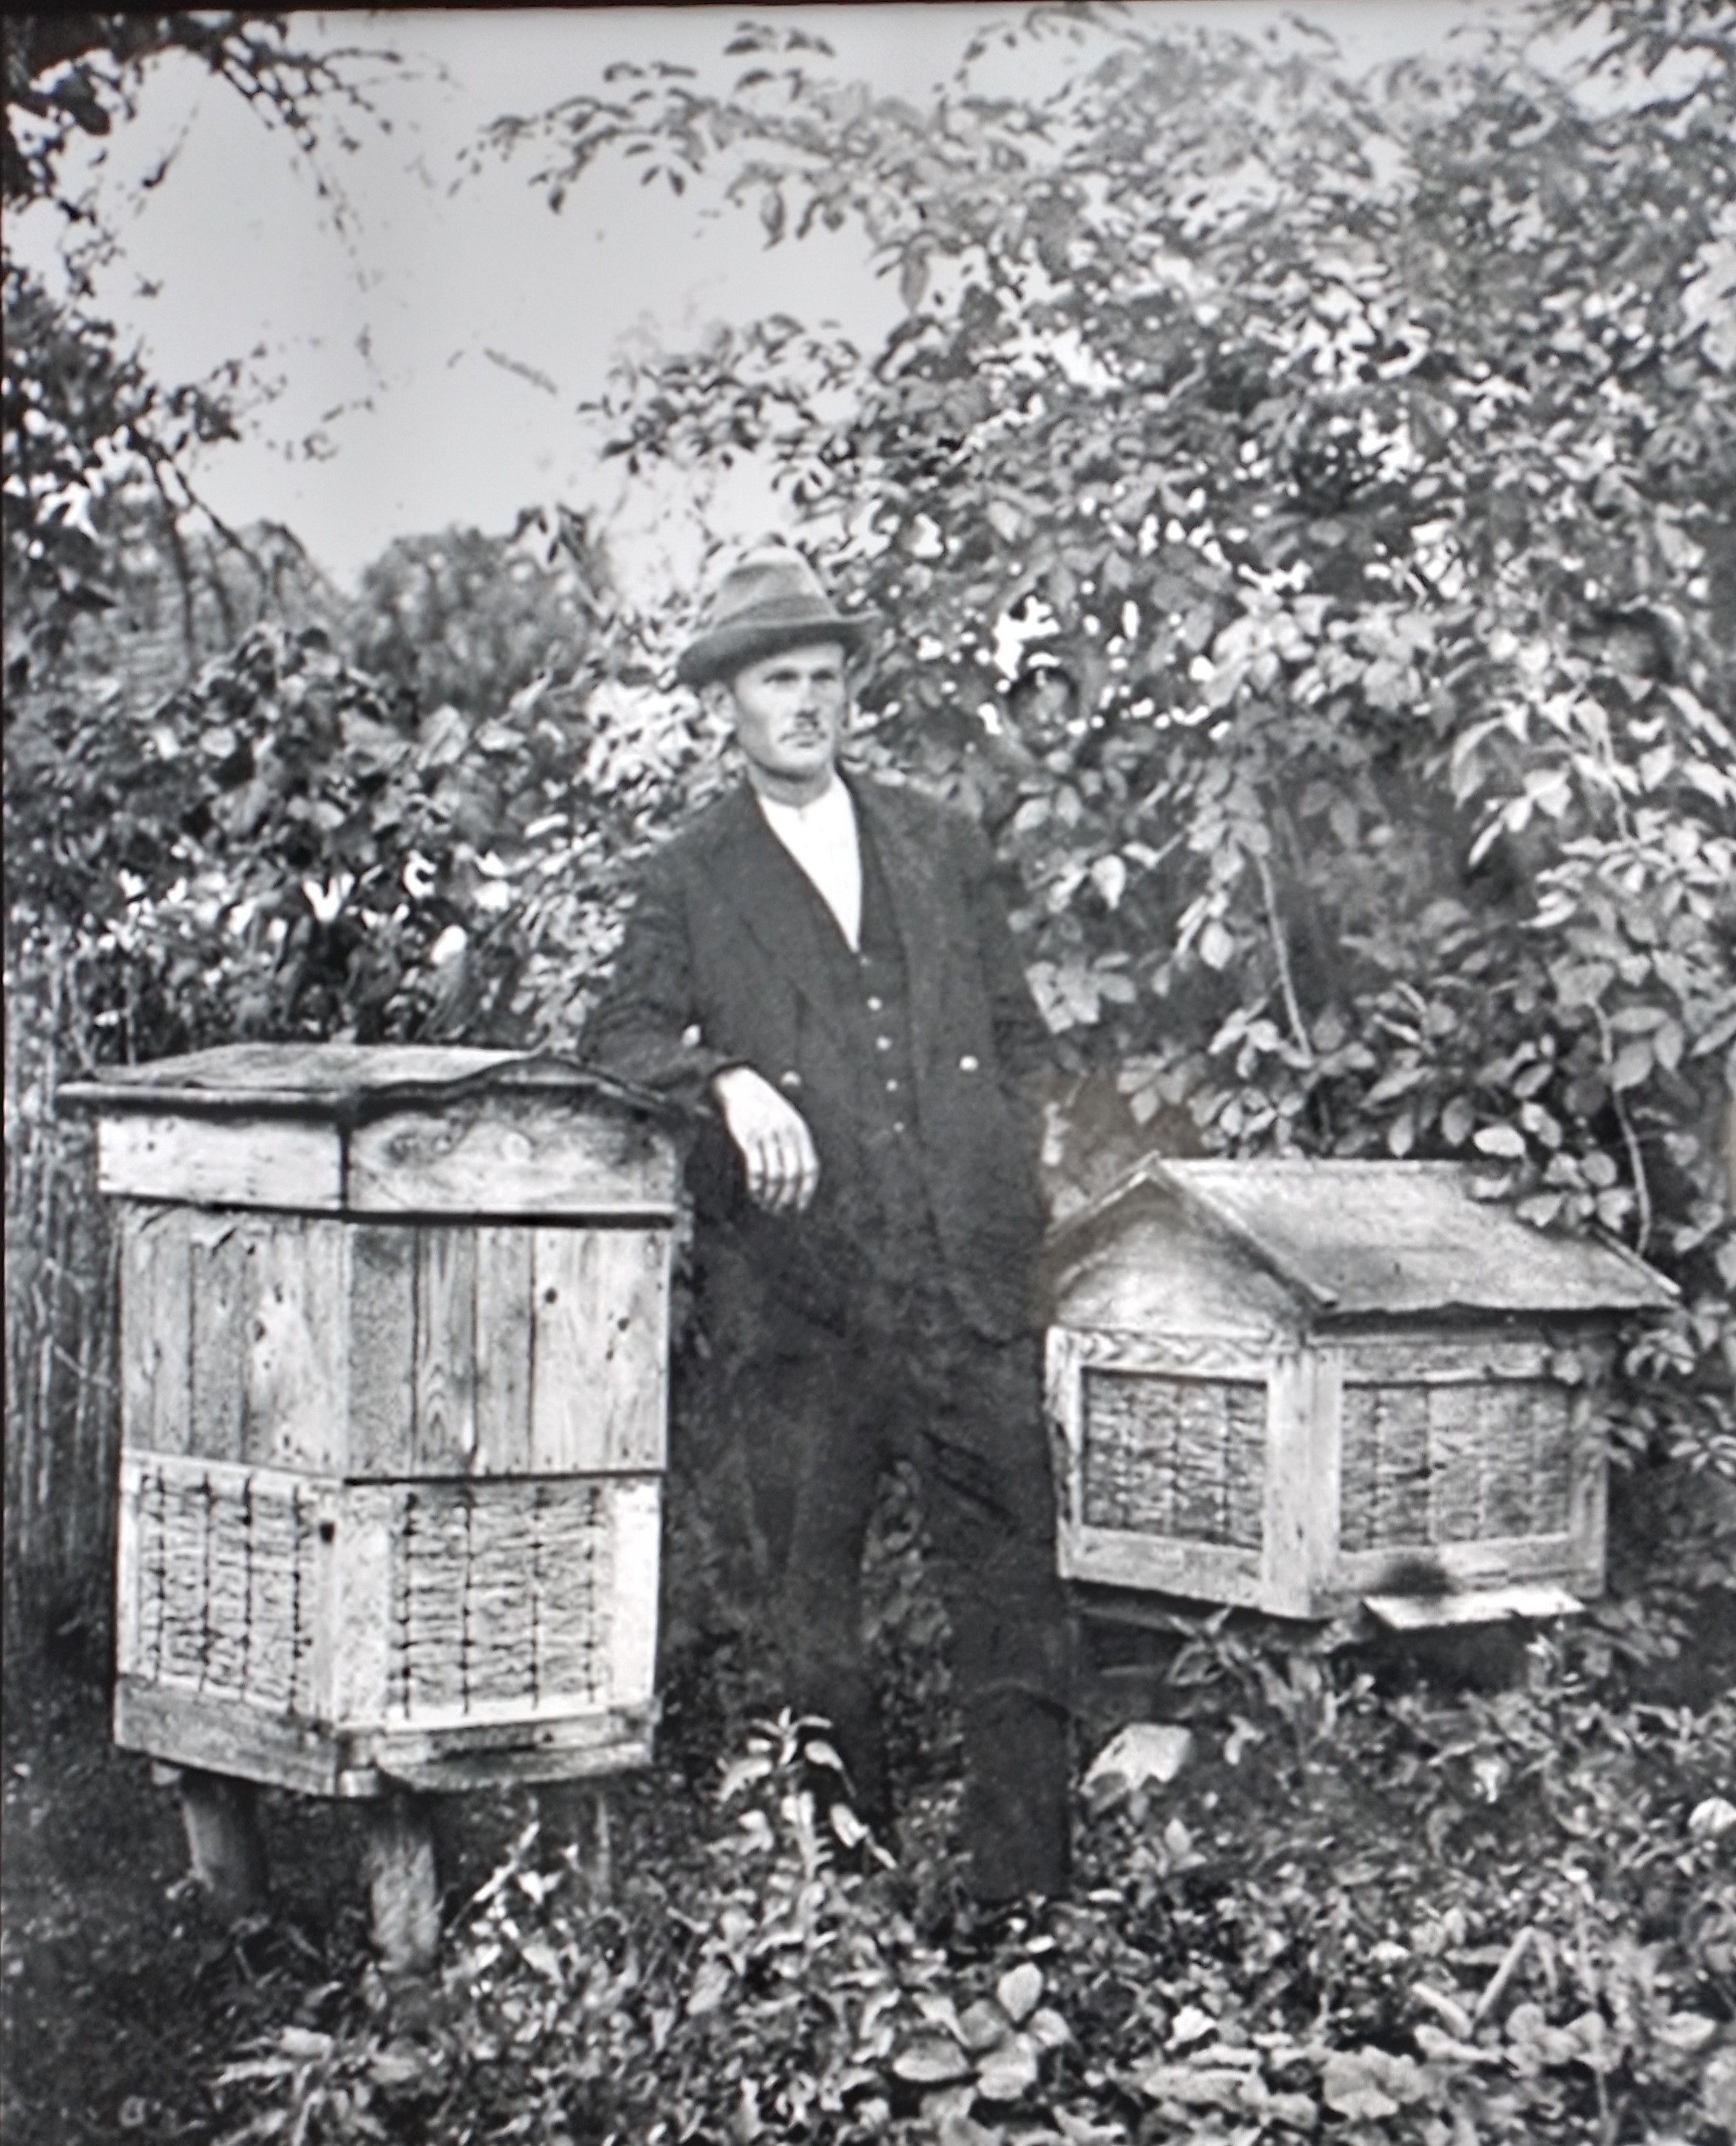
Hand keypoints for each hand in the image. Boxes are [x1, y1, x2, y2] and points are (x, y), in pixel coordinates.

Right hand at [710, 1066, 820, 1214]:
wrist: (740, 1085)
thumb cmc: (766, 1107)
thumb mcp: (789, 1119)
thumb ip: (798, 1145)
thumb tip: (803, 1179)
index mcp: (801, 1131)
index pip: (810, 1168)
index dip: (806, 1191)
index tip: (799, 1208)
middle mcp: (787, 1134)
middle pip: (793, 1176)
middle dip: (786, 1198)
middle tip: (779, 1211)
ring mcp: (768, 1136)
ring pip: (774, 1176)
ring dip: (770, 1196)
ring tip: (766, 1205)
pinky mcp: (748, 1138)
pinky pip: (756, 1170)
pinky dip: (756, 1187)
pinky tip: (754, 1195)